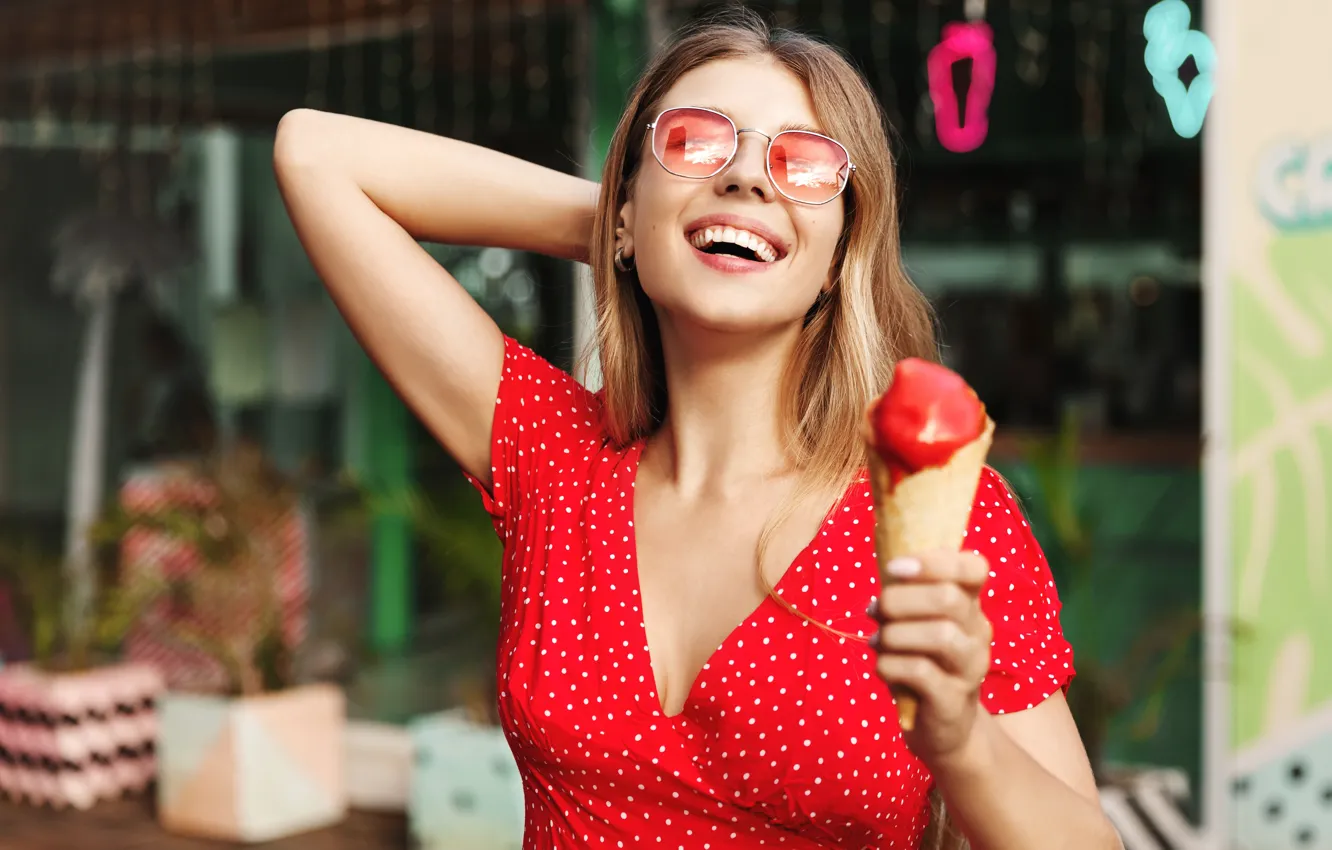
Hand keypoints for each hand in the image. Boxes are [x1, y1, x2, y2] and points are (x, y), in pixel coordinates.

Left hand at [868, 549, 992, 766]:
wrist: (943, 728)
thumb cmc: (923, 663)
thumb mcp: (916, 624)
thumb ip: (905, 594)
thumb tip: (882, 571)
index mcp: (970, 606)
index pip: (974, 568)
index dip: (933, 561)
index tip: (894, 568)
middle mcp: (978, 633)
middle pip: (949, 598)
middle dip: (900, 599)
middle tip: (875, 611)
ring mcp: (970, 668)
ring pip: (940, 634)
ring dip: (894, 634)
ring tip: (877, 642)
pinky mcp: (953, 700)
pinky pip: (919, 671)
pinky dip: (889, 664)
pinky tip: (882, 668)